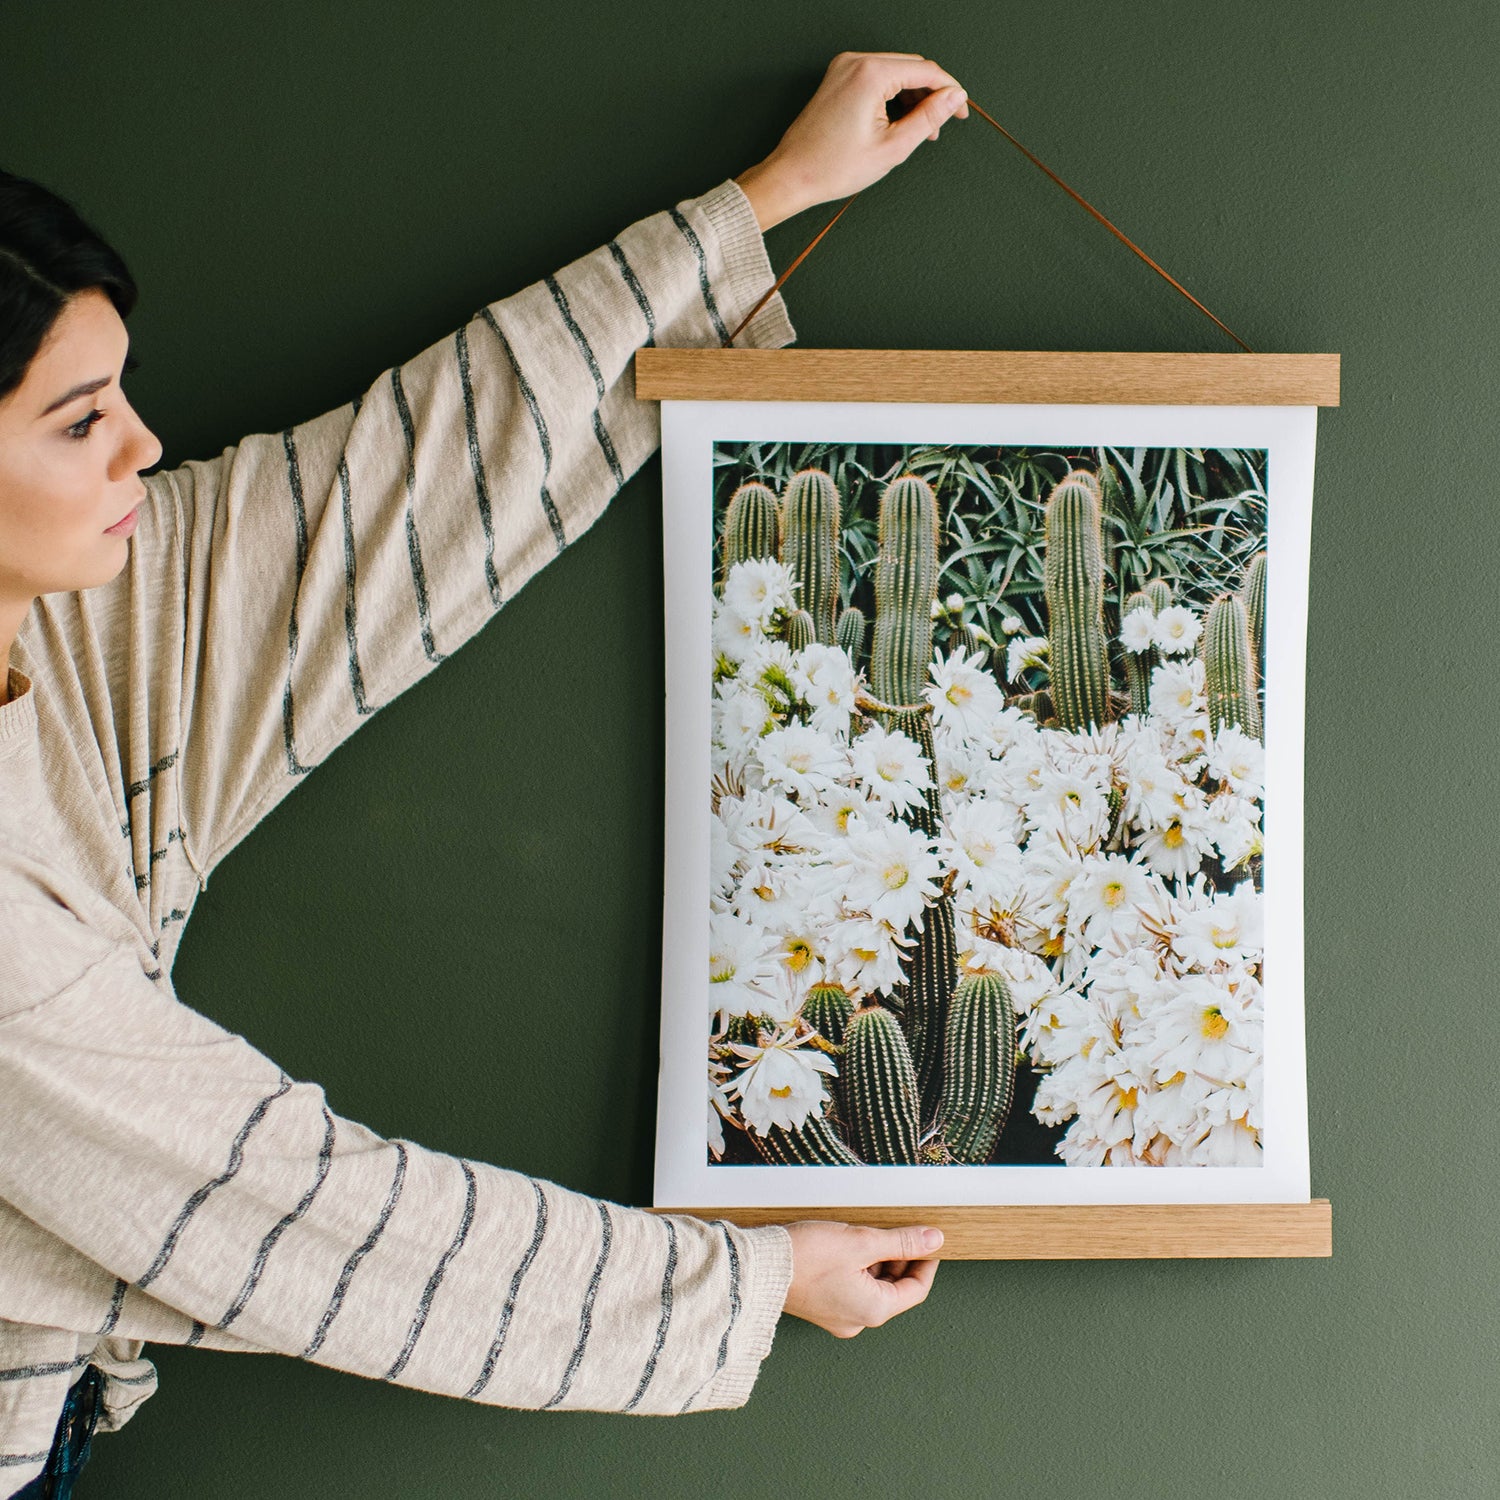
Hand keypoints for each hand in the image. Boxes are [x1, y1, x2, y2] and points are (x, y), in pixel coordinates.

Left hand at [735, 52, 967, 231]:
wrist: (792, 176)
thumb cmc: (832, 167)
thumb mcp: (892, 147)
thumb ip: (928, 118)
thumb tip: (954, 98)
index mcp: (870, 73)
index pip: (926, 70)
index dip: (949, 90)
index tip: (961, 111)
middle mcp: (856, 61)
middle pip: (911, 67)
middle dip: (931, 94)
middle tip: (942, 125)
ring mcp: (844, 68)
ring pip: (895, 72)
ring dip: (913, 96)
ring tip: (920, 130)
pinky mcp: (838, 78)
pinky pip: (877, 78)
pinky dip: (893, 96)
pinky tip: (899, 121)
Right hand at [782, 1220, 942, 1337]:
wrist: (759, 1267)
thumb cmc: (806, 1257)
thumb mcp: (862, 1242)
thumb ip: (901, 1242)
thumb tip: (932, 1240)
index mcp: (873, 1311)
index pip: (916, 1289)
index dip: (926, 1261)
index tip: (928, 1241)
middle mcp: (858, 1320)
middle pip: (894, 1288)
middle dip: (900, 1258)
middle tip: (898, 1231)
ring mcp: (840, 1315)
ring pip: (873, 1286)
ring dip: (878, 1261)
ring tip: (868, 1234)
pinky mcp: (824, 1306)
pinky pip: (853, 1287)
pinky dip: (859, 1267)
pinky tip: (850, 1245)